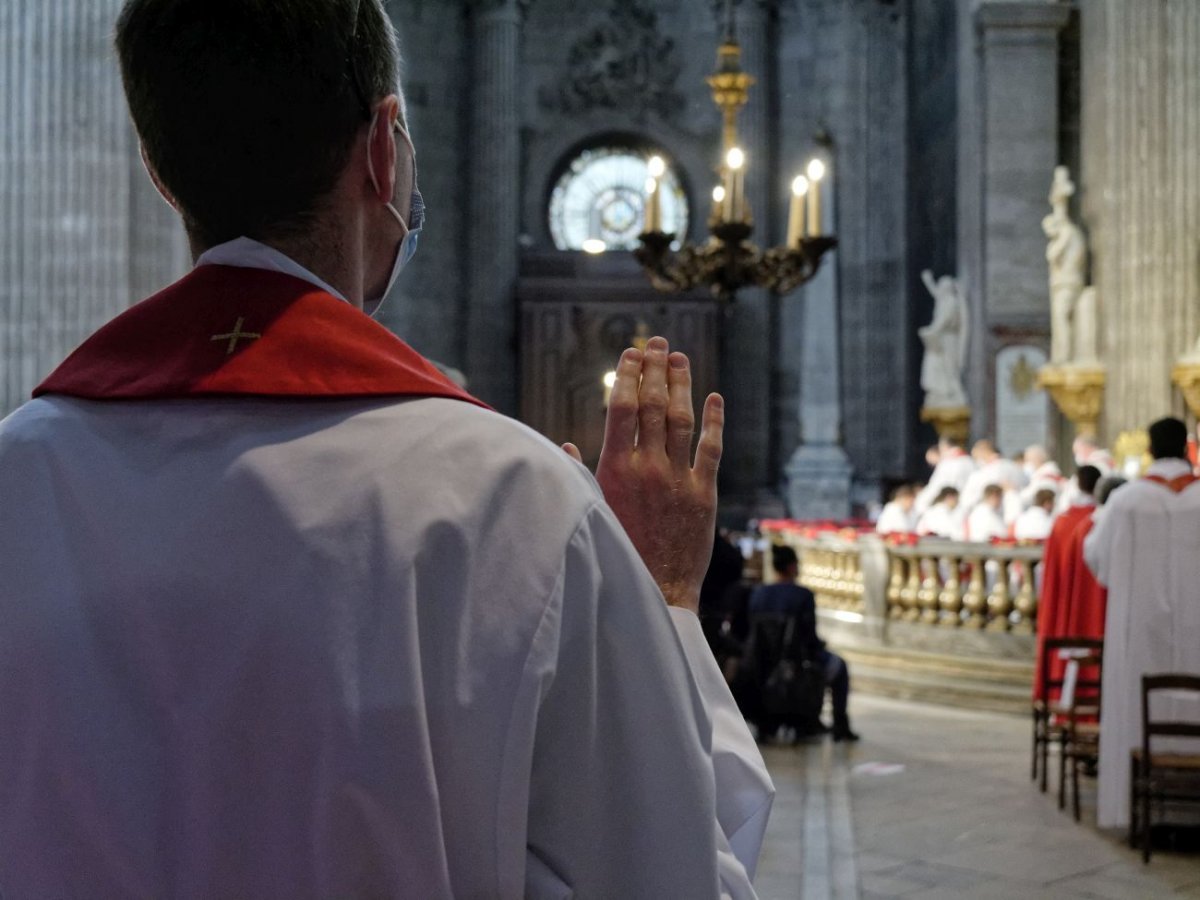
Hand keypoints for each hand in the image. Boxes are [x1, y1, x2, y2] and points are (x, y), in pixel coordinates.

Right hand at [563, 336, 723, 612]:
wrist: (655, 591)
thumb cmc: (617, 552)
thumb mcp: (590, 511)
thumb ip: (580, 475)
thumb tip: (566, 446)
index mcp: (615, 470)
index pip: (622, 409)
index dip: (628, 377)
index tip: (632, 355)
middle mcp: (648, 468)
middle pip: (653, 406)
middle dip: (655, 370)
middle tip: (659, 343)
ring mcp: (679, 480)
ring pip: (681, 421)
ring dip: (682, 386)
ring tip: (680, 359)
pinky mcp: (704, 495)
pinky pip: (711, 449)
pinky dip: (713, 422)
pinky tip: (714, 399)